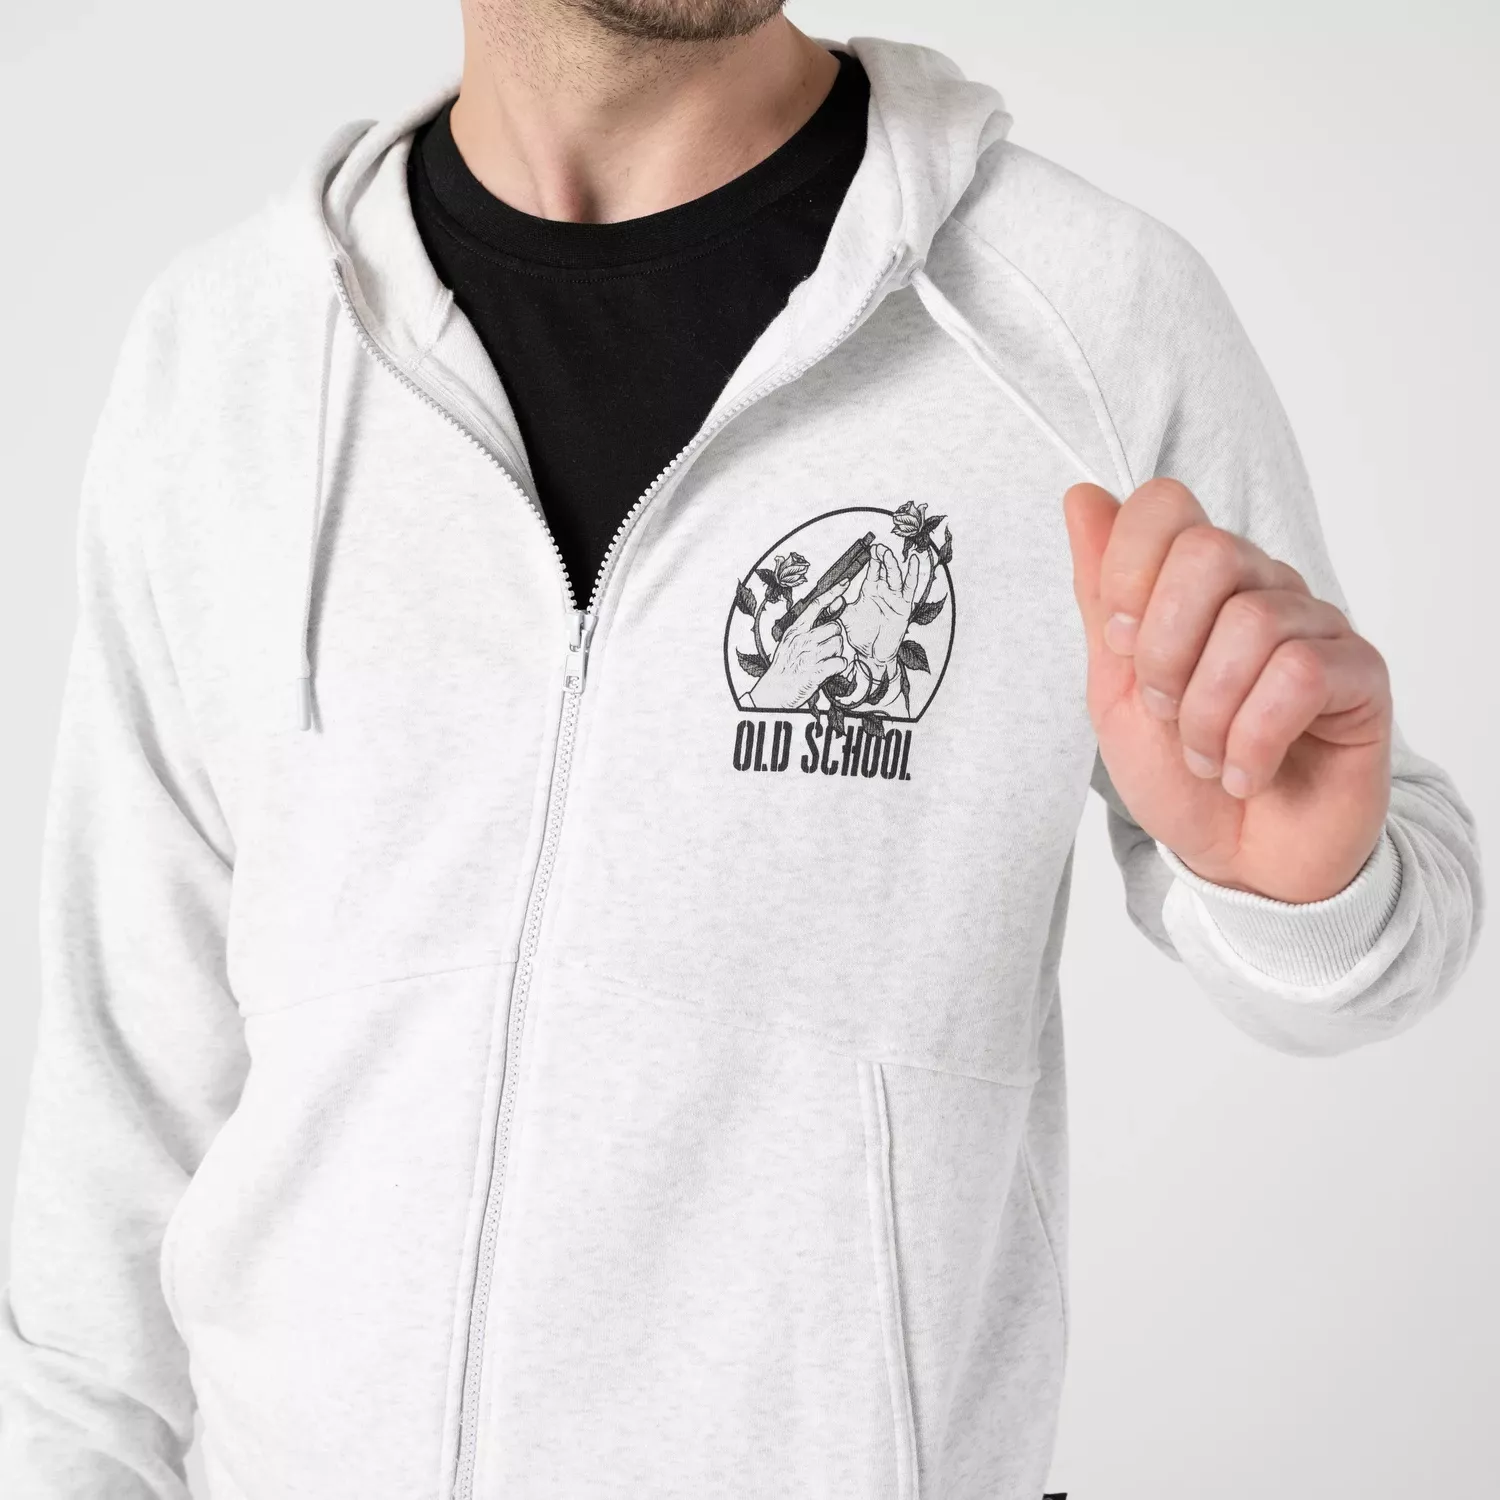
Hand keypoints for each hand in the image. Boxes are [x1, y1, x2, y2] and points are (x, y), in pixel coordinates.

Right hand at [746, 580, 851, 709]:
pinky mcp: (815, 672)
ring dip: (837, 654)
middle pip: (835, 627)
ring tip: (825, 661)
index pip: (816, 605)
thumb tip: (829, 618)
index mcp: (795, 630)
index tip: (845, 583)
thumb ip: (806, 630)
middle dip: (836, 638)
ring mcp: (808, 656)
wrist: (773, 693)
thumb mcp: (789, 643)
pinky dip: (839, 667)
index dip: (833, 593)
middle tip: (827, 650)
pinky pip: (840, 663)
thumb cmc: (784, 668)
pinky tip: (829, 671)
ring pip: (839, 645)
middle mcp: (802, 640)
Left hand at [840, 543, 925, 670]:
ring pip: (896, 577)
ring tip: (888, 553)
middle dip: (882, 557)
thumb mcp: (843, 618)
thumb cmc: (859, 635)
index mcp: (870, 591)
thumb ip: (836, 606)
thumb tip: (833, 597)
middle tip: (879, 548)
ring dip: (893, 564)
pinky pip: (910, 589)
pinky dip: (914, 574)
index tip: (871, 549)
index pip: (872, 571)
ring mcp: (895, 599)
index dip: (873, 559)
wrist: (870, 654)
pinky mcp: (904, 608)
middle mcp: (883, 592)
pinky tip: (915, 560)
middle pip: (885, 569)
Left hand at [1064, 478, 1391, 902]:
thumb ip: (1100, 594)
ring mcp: (1316, 626)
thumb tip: (1082, 498)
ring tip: (1205, 756)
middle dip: (1164, 648)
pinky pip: (1300, 676)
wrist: (1234, 860)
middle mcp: (1261, 588)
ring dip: (1207, 712)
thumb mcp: (1113, 686)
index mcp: (1196, 582)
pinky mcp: (1359, 676)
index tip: (1118, 642)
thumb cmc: (1177, 773)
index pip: (1165, 506)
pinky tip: (1246, 772)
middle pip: (1208, 552)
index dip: (1127, 569)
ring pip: (1252, 624)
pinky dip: (1252, 740)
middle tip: (1165, 709)